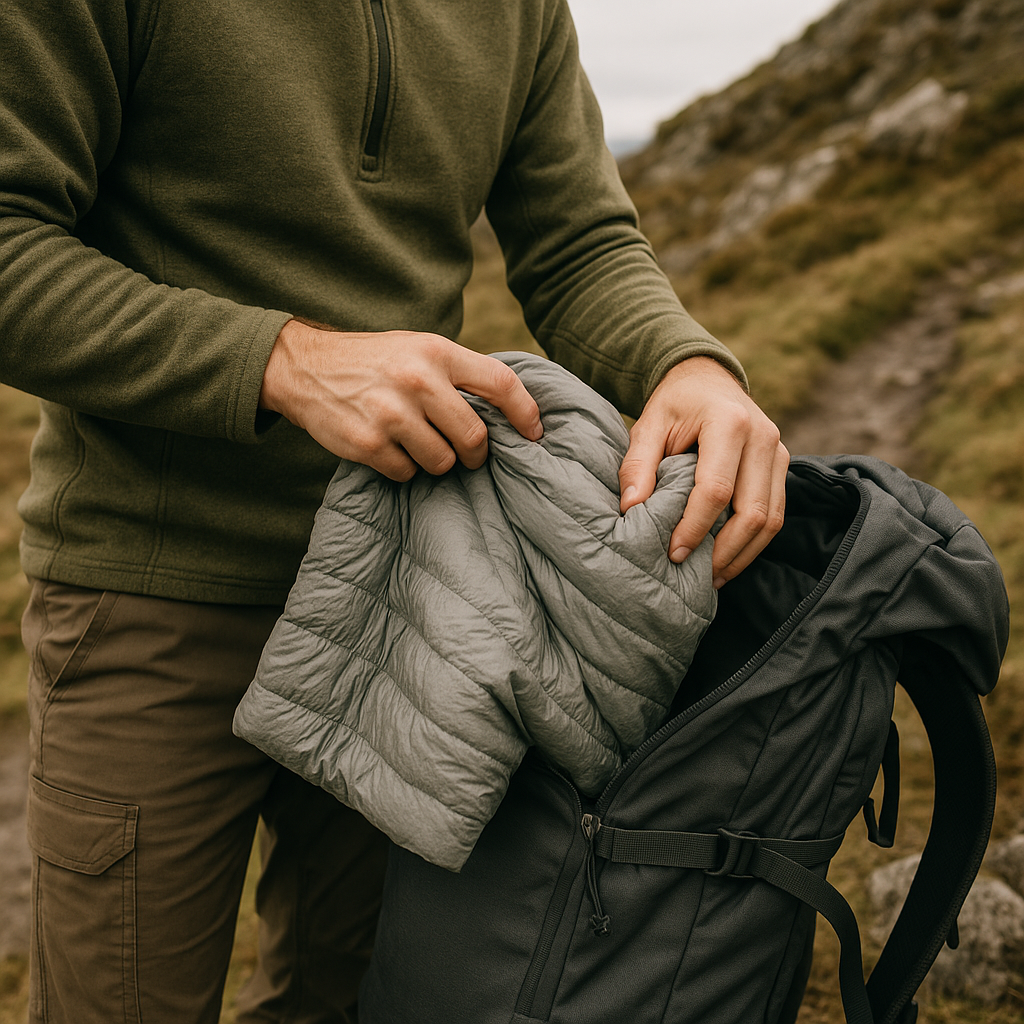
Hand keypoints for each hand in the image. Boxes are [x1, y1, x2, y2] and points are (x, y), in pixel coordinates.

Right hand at [260, 321, 542, 479]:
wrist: (304, 367)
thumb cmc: (375, 361)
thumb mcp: (417, 349)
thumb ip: (457, 373)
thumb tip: (511, 411)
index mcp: (436, 351)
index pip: (500, 384)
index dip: (525, 413)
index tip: (535, 435)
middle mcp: (416, 380)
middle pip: (474, 437)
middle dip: (476, 453)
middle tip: (467, 454)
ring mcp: (391, 413)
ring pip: (442, 462)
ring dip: (436, 461)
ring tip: (415, 441)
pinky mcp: (368, 443)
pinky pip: (407, 473)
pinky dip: (403, 467)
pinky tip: (387, 447)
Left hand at [618, 357, 787, 586]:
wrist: (706, 379)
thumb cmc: (674, 405)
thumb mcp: (647, 425)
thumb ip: (637, 465)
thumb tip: (631, 508)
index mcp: (729, 422)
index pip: (716, 489)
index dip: (695, 527)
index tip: (674, 553)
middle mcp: (763, 436)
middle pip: (753, 511)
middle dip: (724, 550)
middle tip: (694, 573)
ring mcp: (779, 451)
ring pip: (772, 519)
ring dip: (743, 554)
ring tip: (712, 576)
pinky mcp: (782, 465)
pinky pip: (776, 513)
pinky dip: (754, 542)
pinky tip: (727, 559)